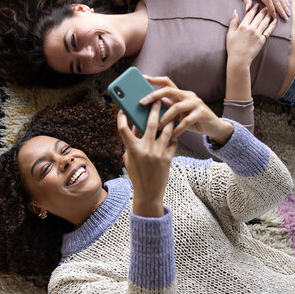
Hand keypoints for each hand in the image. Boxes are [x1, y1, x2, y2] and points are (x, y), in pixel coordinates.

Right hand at [117, 101, 177, 216]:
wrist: (149, 193)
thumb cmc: (137, 174)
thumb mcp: (129, 158)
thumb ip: (131, 142)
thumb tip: (136, 125)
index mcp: (132, 149)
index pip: (124, 129)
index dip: (122, 118)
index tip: (122, 110)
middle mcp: (145, 150)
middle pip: (151, 123)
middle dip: (155, 109)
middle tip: (158, 100)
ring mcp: (158, 154)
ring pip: (166, 130)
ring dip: (169, 119)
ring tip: (170, 112)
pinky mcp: (168, 158)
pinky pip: (172, 142)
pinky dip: (172, 136)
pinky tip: (172, 132)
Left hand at [139, 76, 233, 144]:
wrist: (215, 128)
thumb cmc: (194, 122)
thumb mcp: (179, 115)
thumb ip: (169, 109)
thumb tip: (152, 108)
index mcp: (182, 94)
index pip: (167, 82)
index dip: (155, 79)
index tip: (143, 78)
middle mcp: (188, 95)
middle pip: (169, 90)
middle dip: (154, 95)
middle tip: (142, 103)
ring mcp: (196, 103)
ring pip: (176, 107)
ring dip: (165, 117)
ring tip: (157, 127)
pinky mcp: (202, 113)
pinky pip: (186, 121)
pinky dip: (177, 129)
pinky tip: (171, 135)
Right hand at [226, 4, 276, 65]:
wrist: (239, 59)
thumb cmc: (232, 48)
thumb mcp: (230, 34)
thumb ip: (233, 22)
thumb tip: (235, 12)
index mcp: (243, 26)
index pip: (250, 14)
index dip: (254, 9)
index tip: (257, 5)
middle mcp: (251, 28)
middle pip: (259, 17)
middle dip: (263, 10)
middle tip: (266, 6)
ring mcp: (257, 34)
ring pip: (265, 22)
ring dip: (268, 15)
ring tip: (270, 11)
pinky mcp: (262, 40)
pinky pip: (268, 31)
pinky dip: (272, 25)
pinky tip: (274, 21)